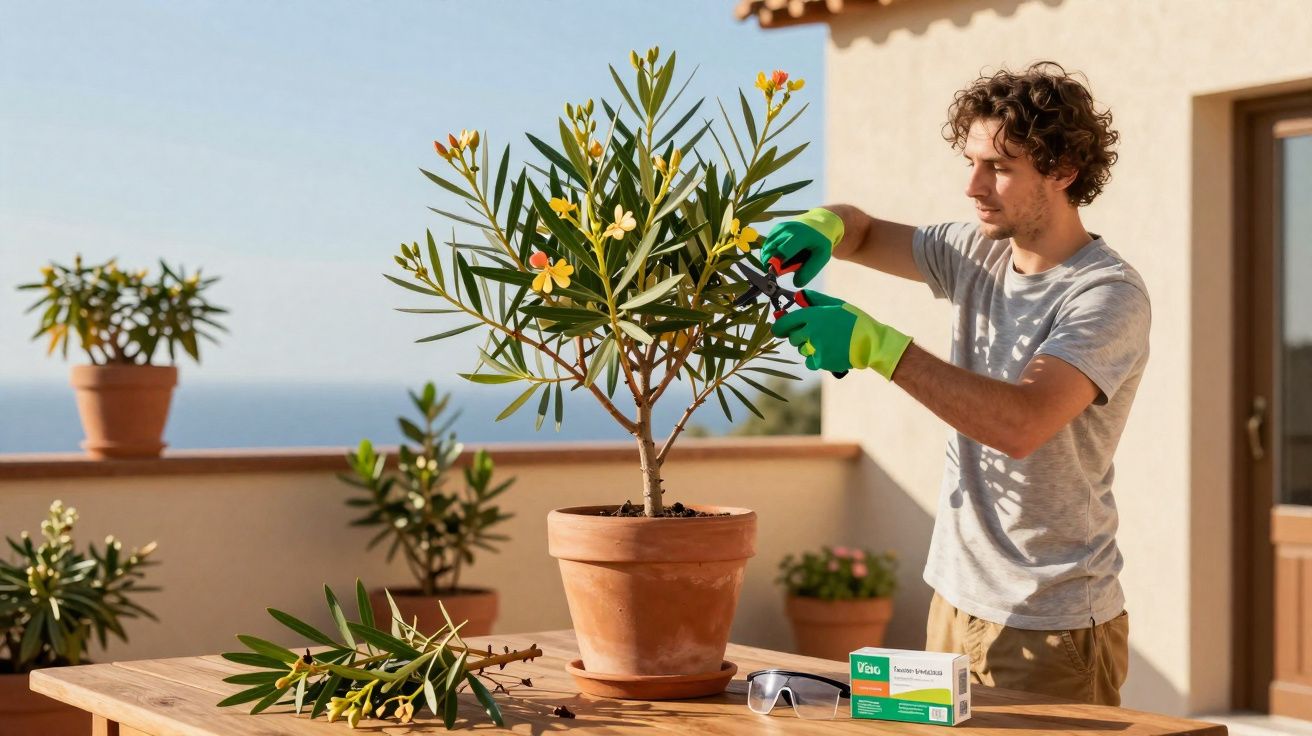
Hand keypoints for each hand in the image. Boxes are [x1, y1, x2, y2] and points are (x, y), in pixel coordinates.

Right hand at [758, 208, 844, 286]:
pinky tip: (782, 254)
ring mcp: (780, 228)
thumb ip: (809, 271)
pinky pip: (768, 245)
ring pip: (767, 249)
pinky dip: (771, 252)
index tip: (776, 274)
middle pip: (771, 251)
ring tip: (784, 262)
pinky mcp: (776, 229)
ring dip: (771, 259)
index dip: (776, 265)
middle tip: (780, 271)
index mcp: (800, 236)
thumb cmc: (821, 242)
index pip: (782, 252)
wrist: (820, 223)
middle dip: (771, 264)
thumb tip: (795, 284)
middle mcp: (787, 230)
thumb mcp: (822, 257)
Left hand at [770, 290, 911, 379]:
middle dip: (799, 337)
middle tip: (812, 336)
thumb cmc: (855, 321)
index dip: (779, 326)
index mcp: (814, 314)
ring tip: (826, 344)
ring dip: (808, 348)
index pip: (786, 321)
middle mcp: (812, 330)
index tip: (778, 329)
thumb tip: (797, 295)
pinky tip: (828, 353)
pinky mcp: (821, 361)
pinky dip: (816, 360)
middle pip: (792, 338)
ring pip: (801, 350)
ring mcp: (816, 346)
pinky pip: (809, 362)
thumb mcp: (836, 304)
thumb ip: (815, 299)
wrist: (871, 342)